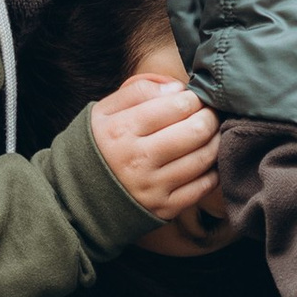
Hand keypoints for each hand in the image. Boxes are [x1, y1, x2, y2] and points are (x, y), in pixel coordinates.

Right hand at [89, 73, 220, 219]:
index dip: (194, 97)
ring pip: (204, 157)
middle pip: (196, 130)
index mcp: (122, 130)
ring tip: (209, 133)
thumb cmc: (102, 144)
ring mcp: (153, 187)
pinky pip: (204, 186)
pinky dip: (212, 169)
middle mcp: (138, 159)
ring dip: (215, 140)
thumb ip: (138, 89)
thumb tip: (177, 88)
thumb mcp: (106, 110)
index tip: (193, 98)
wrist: (82, 194)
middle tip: (208, 113)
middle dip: (210, 116)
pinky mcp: (165, 208)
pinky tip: (204, 159)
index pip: (177, 105)